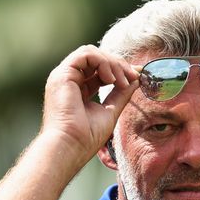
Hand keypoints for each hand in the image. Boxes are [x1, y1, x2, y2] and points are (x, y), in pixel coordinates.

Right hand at [42, 45, 137, 160]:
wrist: (71, 146)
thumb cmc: (87, 137)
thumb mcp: (111, 110)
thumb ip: (121, 94)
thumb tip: (136, 79)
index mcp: (77, 89)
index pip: (99, 70)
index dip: (119, 69)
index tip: (138, 75)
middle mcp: (69, 80)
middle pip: (96, 58)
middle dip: (119, 64)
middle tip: (133, 77)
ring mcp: (63, 77)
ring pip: (91, 53)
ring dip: (112, 63)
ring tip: (121, 82)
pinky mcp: (62, 75)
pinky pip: (85, 54)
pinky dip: (103, 62)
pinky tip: (111, 79)